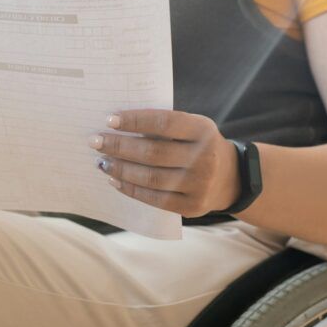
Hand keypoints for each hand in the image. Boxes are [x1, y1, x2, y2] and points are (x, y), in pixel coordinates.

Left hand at [89, 110, 239, 217]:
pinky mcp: (192, 206)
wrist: (231, 178)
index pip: (164, 122)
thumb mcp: (192, 127)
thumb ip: (164, 126)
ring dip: (120, 169)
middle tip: (96, 142)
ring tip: (102, 162)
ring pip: (151, 178)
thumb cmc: (198, 145)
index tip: (110, 120)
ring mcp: (199, 185)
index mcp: (203, 130)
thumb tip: (117, 125)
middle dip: (119, 146)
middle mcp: (204, 158)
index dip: (135, 120)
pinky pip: (154, 199)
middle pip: (153, 152)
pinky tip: (115, 180)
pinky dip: (131, 189)